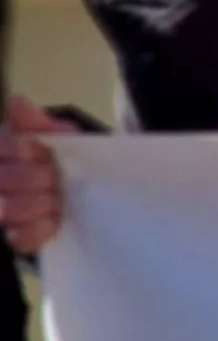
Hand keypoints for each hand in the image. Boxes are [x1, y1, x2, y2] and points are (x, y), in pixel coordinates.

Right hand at [3, 96, 68, 253]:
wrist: (86, 186)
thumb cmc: (63, 158)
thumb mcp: (56, 136)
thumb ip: (36, 122)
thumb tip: (16, 102)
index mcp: (3, 152)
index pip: (3, 147)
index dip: (23, 151)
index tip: (43, 153)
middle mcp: (0, 180)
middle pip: (3, 180)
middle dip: (37, 178)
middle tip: (55, 179)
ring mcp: (3, 210)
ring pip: (7, 209)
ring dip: (40, 203)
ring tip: (57, 199)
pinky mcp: (17, 237)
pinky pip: (20, 238)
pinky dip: (41, 229)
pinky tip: (53, 219)